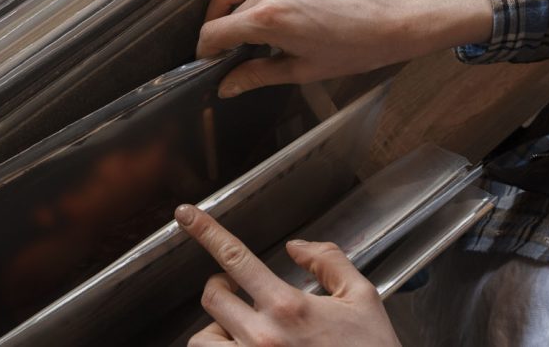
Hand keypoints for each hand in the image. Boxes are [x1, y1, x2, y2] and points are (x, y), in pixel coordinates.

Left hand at [174, 204, 400, 346]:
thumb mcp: (363, 299)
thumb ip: (329, 262)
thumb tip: (298, 247)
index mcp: (288, 307)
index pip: (236, 258)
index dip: (206, 231)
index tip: (186, 215)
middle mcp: (262, 337)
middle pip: (213, 297)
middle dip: (223, 287)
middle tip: (238, 289)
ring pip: (202, 338)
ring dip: (216, 327)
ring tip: (237, 327)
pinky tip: (242, 346)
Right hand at [197, 0, 492, 97]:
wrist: (386, 22)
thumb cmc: (351, 49)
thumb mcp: (301, 70)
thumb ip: (257, 75)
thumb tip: (226, 87)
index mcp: (268, 20)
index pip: (216, 32)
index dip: (206, 49)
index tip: (207, 59)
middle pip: (221, 6)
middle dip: (214, 27)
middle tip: (221, 46)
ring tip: (223, 16)